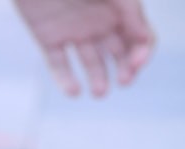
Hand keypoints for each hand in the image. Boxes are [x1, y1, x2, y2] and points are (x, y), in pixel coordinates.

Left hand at [13, 0, 155, 96]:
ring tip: (99, 93)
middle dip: (124, 69)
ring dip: (98, 78)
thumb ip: (130, 12)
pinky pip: (58, 63)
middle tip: (124, 82)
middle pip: (118, 53)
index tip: (136, 64)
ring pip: (90, 61)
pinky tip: (74, 92)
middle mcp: (100, 22)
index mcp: (120, 9)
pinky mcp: (49, 38)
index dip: (141, 53)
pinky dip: (65, 79)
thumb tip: (145, 40)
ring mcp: (75, 31)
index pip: (139, 38)